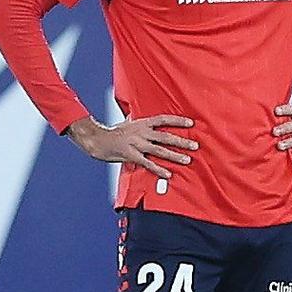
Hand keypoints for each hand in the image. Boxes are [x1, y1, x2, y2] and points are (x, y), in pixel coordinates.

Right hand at [67, 115, 197, 178]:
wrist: (97, 140)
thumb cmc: (111, 132)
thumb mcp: (126, 123)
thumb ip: (135, 121)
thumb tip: (139, 116)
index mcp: (141, 124)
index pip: (163, 120)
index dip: (177, 121)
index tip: (191, 123)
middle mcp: (141, 133)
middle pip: (165, 137)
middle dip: (181, 141)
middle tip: (195, 145)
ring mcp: (136, 145)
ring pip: (159, 150)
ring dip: (174, 155)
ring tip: (187, 159)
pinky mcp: (131, 156)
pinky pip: (148, 164)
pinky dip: (159, 169)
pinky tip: (168, 174)